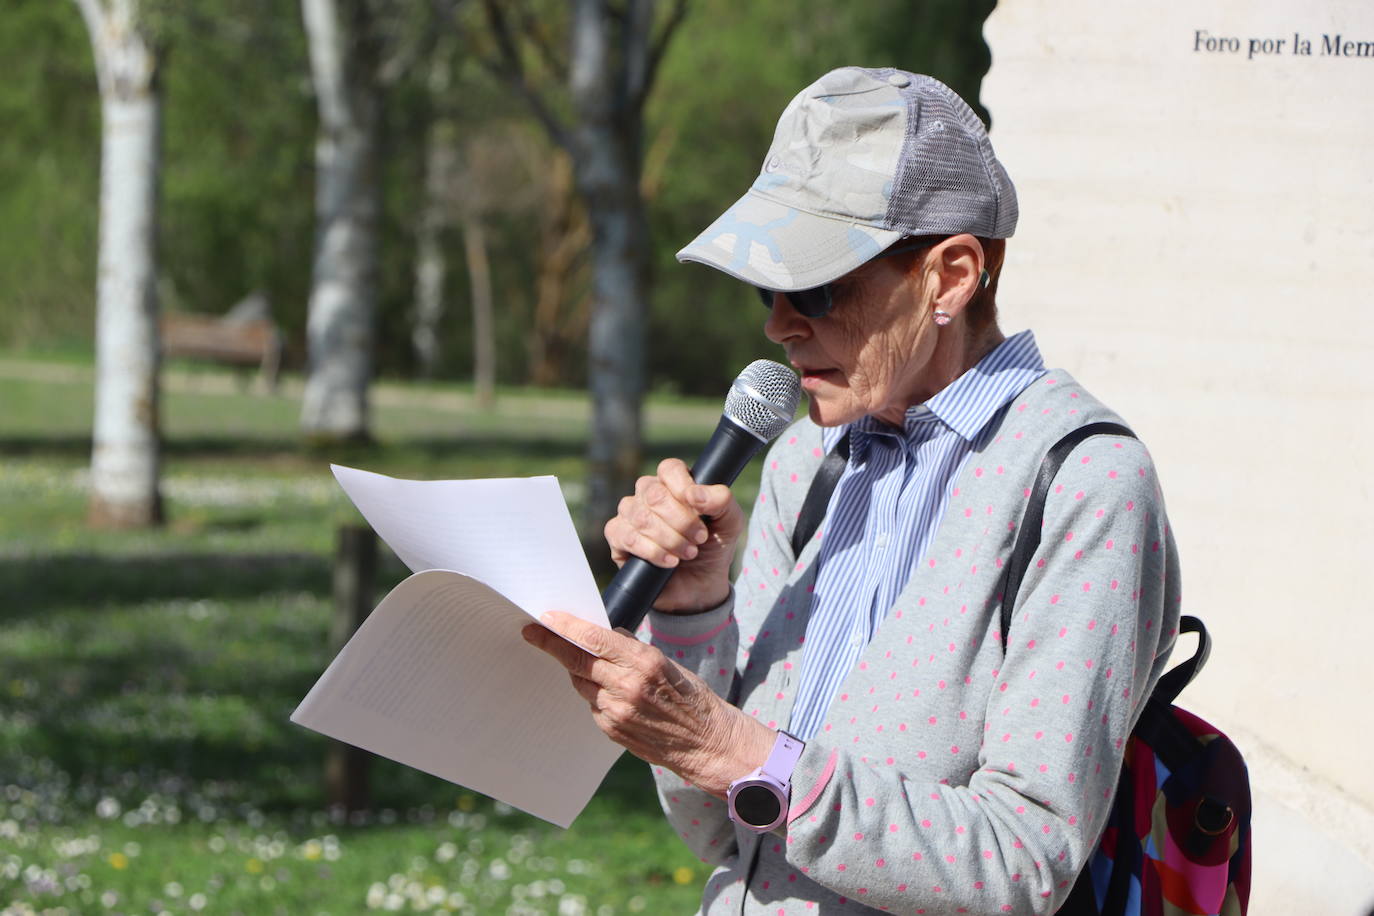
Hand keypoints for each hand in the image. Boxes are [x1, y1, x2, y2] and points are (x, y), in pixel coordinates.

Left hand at [522, 612, 774, 797]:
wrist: (704, 741)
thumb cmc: (689, 696)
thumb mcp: (665, 661)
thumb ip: (630, 649)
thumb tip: (602, 635)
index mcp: (644, 661)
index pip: (594, 639)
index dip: (566, 627)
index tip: (546, 618)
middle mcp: (627, 686)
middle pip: (577, 660)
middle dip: (552, 644)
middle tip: (532, 632)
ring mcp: (617, 711)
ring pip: (581, 683)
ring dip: (579, 671)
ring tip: (587, 664)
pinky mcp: (611, 729)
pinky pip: (592, 704)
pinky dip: (595, 694)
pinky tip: (610, 693)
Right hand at [603, 458, 743, 611]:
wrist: (699, 586)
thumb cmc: (712, 547)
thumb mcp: (730, 522)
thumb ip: (721, 500)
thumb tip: (694, 494)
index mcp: (674, 482)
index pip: (669, 469)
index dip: (683, 486)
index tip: (700, 509)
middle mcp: (648, 494)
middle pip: (655, 494)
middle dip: (682, 521)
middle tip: (699, 539)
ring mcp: (630, 514)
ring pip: (641, 517)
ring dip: (670, 539)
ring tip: (688, 553)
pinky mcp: (618, 537)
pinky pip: (627, 537)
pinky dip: (652, 551)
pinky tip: (669, 562)